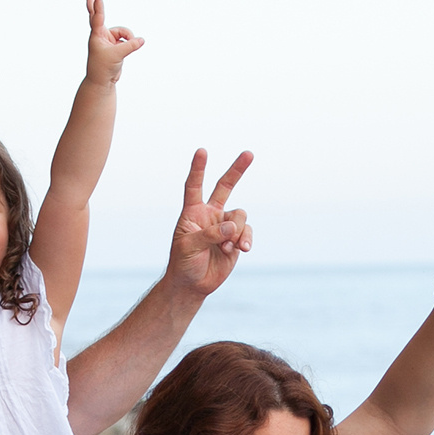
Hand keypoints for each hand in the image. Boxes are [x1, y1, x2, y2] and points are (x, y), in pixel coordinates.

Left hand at [84, 0, 143, 84]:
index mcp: (96, 35)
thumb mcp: (117, 56)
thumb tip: (142, 40)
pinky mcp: (114, 45)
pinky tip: (132, 47)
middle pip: (98, 15)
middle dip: (95, 3)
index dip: (98, 2)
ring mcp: (107, 39)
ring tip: (130, 46)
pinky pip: (126, 39)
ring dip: (129, 37)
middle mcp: (100, 35)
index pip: (97, 15)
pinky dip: (130, 42)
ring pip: (122, 32)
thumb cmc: (103, 68)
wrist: (102, 81)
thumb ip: (130, 46)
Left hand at [163, 148, 253, 299]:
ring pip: (240, 216)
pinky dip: (246, 240)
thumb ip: (210, 234)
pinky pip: (247, 232)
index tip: (202, 151)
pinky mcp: (236, 239)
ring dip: (237, 231)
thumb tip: (232, 227)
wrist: (193, 284)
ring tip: (227, 248)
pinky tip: (241, 250)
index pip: (194, 186)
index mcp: (192, 212)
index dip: (198, 168)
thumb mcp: (189, 247)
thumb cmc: (183, 263)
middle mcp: (210, 214)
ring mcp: (225, 226)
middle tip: (249, 153)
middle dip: (237, 170)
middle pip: (225, 186)